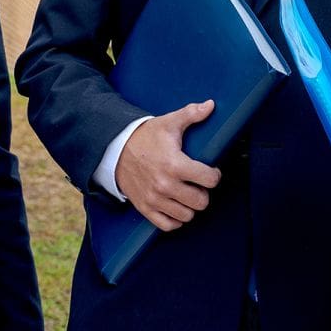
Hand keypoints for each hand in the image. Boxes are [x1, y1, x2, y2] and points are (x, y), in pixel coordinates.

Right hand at [115, 100, 219, 230]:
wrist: (115, 149)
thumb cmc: (146, 136)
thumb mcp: (169, 122)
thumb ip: (191, 114)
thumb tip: (211, 105)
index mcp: (175, 164)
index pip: (209, 180)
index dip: (214, 175)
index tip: (210, 171)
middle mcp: (165, 185)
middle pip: (201, 201)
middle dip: (204, 192)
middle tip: (198, 184)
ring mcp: (155, 199)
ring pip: (187, 215)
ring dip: (190, 206)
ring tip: (187, 194)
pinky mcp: (145, 208)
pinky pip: (167, 225)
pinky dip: (175, 220)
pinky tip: (176, 206)